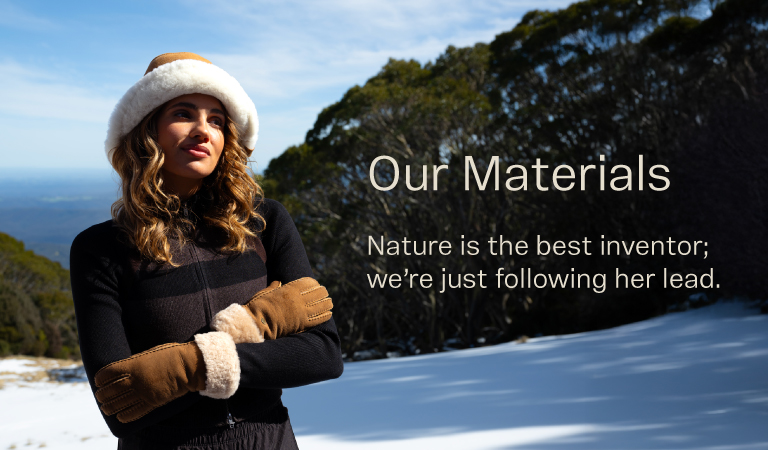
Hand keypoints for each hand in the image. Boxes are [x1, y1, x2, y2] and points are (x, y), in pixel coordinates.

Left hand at [94, 331, 238, 422]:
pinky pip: (133, 412)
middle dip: (102, 394)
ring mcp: (143, 392)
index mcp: (133, 365)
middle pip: (110, 390)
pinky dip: (124, 416)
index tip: (98, 381)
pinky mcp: (152, 402)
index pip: (107, 373)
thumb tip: (124, 367)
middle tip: (100, 396)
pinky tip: (120, 416)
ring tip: (106, 408)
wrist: (189, 366)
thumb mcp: (150, 352)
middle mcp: (135, 380)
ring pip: (118, 403)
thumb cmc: (172, 354)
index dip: (100, 378)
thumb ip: (135, 361)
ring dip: (109, 407)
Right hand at [211, 277, 332, 342]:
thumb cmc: (258, 306)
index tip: (317, 285)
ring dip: (326, 303)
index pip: (308, 283)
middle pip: (317, 293)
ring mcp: (302, 311)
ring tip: (330, 303)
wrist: (257, 322)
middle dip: (322, 292)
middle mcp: (298, 299)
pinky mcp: (302, 323)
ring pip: (321, 305)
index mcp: (290, 289)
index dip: (314, 283)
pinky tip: (329, 314)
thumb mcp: (266, 292)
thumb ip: (274, 287)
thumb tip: (278, 282)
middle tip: (325, 293)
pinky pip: (318, 318)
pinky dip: (325, 315)